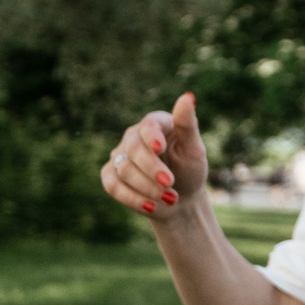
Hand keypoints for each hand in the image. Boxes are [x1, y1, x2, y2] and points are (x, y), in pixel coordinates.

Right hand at [101, 92, 208, 219]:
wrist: (180, 199)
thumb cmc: (190, 170)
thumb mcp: (194, 150)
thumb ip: (188, 126)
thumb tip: (188, 97)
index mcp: (156, 124)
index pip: (148, 125)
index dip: (152, 136)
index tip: (161, 148)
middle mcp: (133, 136)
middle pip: (133, 149)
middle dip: (152, 168)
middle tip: (170, 183)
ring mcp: (119, 155)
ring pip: (123, 169)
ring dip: (147, 187)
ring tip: (171, 199)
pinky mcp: (110, 176)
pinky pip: (113, 186)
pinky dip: (133, 198)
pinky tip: (152, 207)